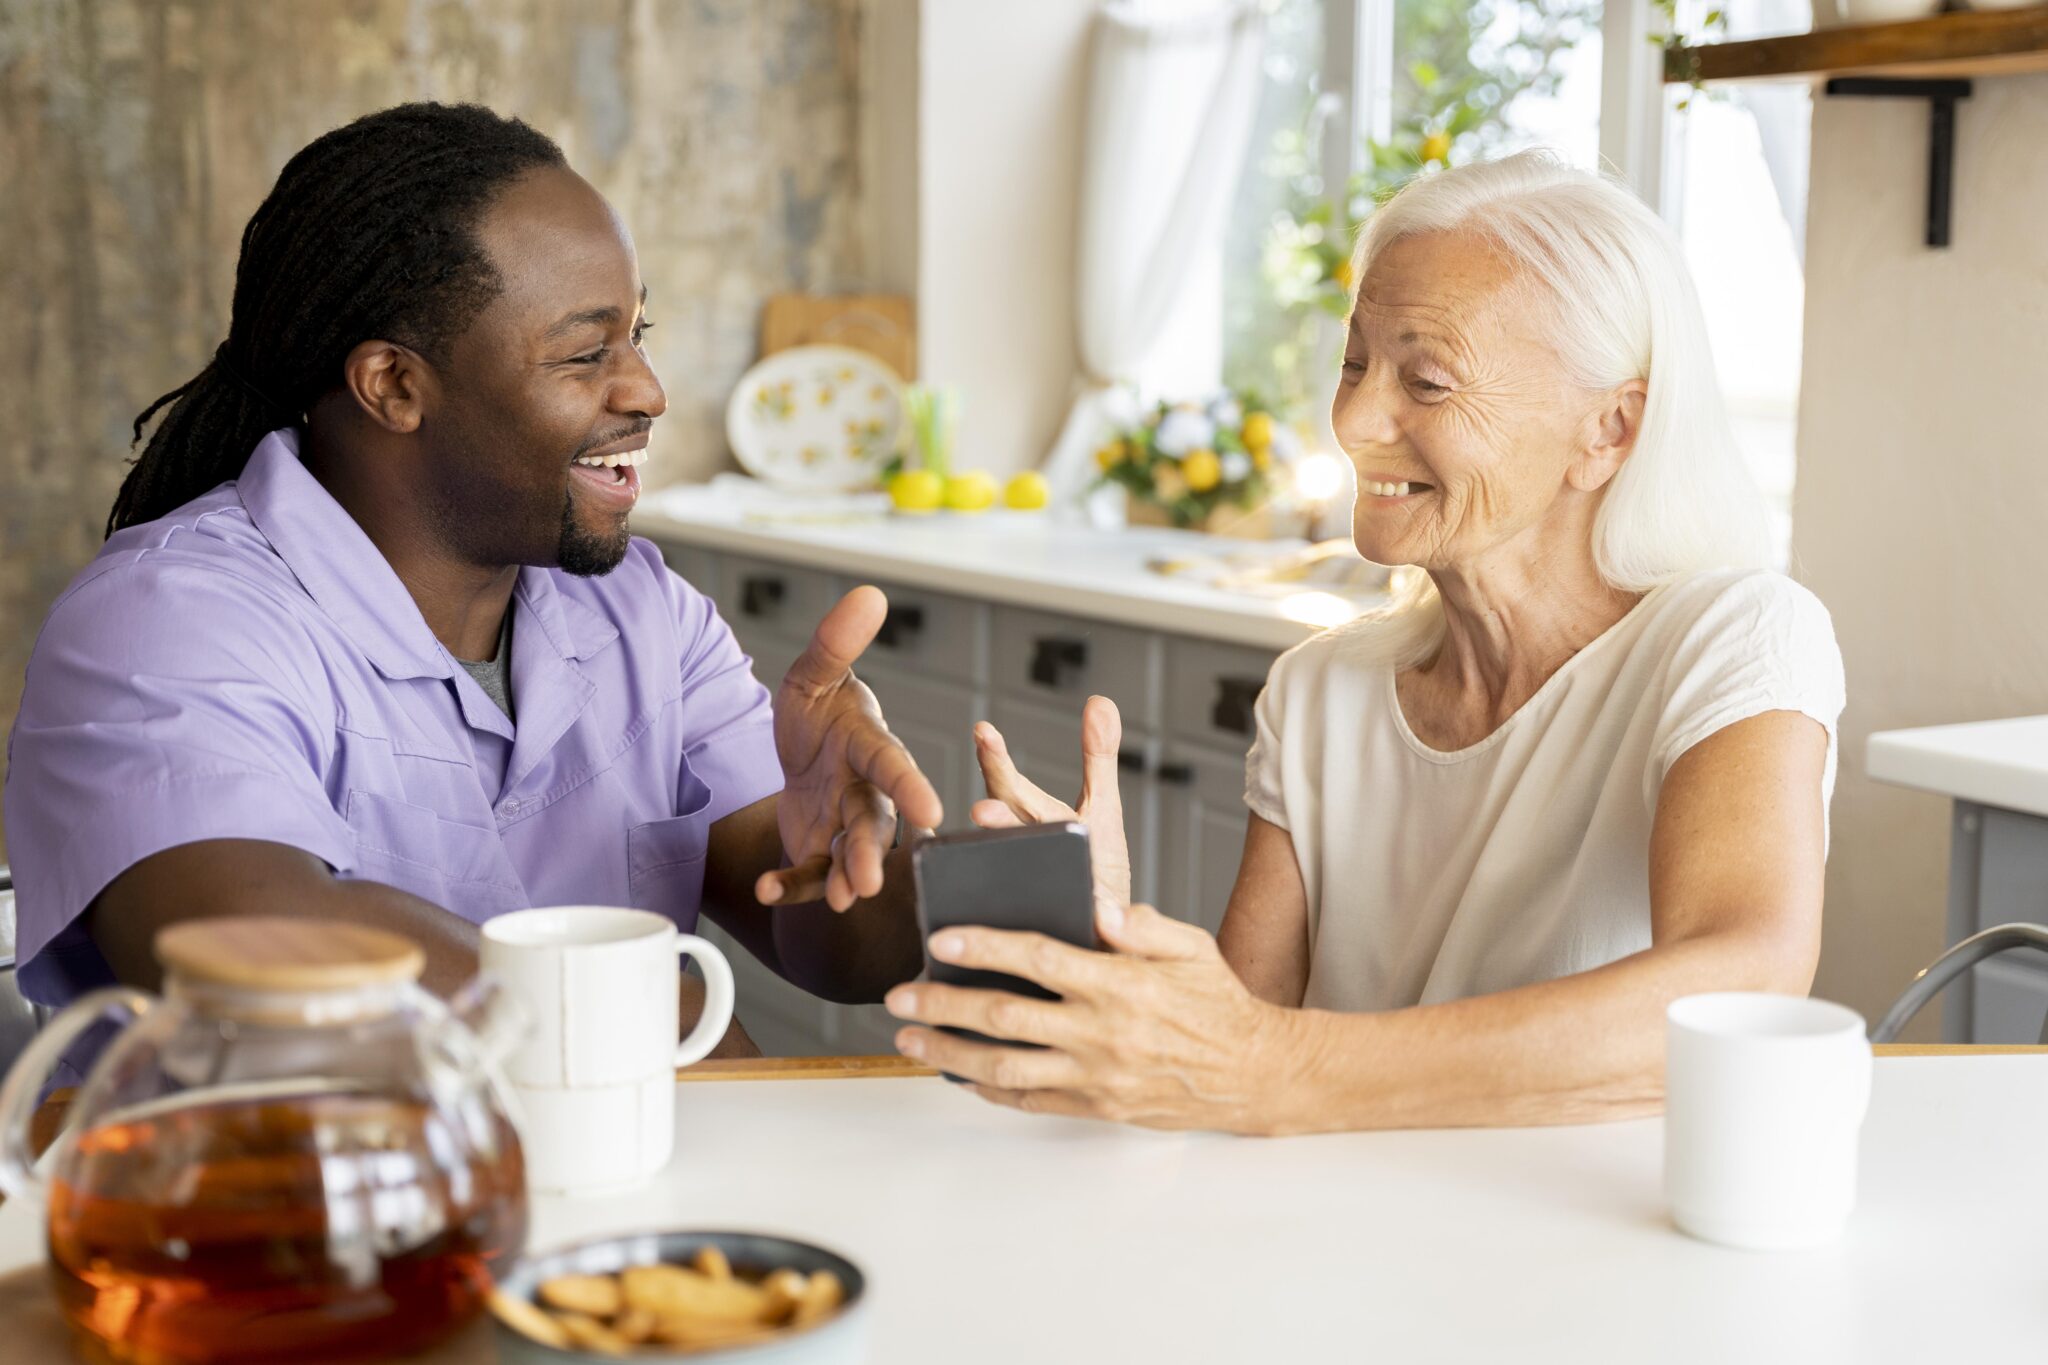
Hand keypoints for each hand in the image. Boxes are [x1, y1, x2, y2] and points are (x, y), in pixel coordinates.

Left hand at [756, 586, 943, 911]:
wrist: (801, 753)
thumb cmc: (819, 712)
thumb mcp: (814, 675)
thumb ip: (835, 641)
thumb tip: (869, 594)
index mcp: (869, 745)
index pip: (892, 764)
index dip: (910, 786)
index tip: (930, 810)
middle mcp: (866, 791)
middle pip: (874, 822)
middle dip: (872, 851)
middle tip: (870, 880)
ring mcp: (844, 825)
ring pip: (851, 854)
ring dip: (846, 878)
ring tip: (842, 900)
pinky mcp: (821, 851)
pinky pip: (809, 873)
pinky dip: (791, 885)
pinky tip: (766, 889)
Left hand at [883, 900, 1296, 1132]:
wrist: (1255, 1074)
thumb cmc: (1219, 1002)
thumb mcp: (1192, 946)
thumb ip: (1141, 924)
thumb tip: (1095, 905)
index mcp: (1120, 983)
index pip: (1039, 958)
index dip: (985, 947)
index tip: (942, 938)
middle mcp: (1102, 1033)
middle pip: (1004, 1017)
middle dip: (942, 1006)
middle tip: (898, 997)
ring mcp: (1096, 1076)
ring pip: (1005, 1067)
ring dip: (949, 1054)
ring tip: (909, 1040)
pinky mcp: (1097, 1106)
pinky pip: (1030, 1102)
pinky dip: (988, 1090)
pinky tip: (957, 1075)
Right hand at [972, 694, 1131, 911]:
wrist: (1105, 937)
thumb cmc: (1095, 870)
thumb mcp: (1102, 808)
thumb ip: (1097, 757)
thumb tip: (1100, 701)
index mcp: (1029, 821)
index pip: (1008, 785)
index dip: (996, 760)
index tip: (984, 731)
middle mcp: (1019, 851)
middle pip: (1004, 826)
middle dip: (997, 815)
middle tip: (984, 808)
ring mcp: (1023, 888)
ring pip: (1009, 873)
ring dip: (1006, 860)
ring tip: (997, 842)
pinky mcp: (1035, 930)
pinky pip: (1026, 924)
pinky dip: (1024, 918)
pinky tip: (1029, 917)